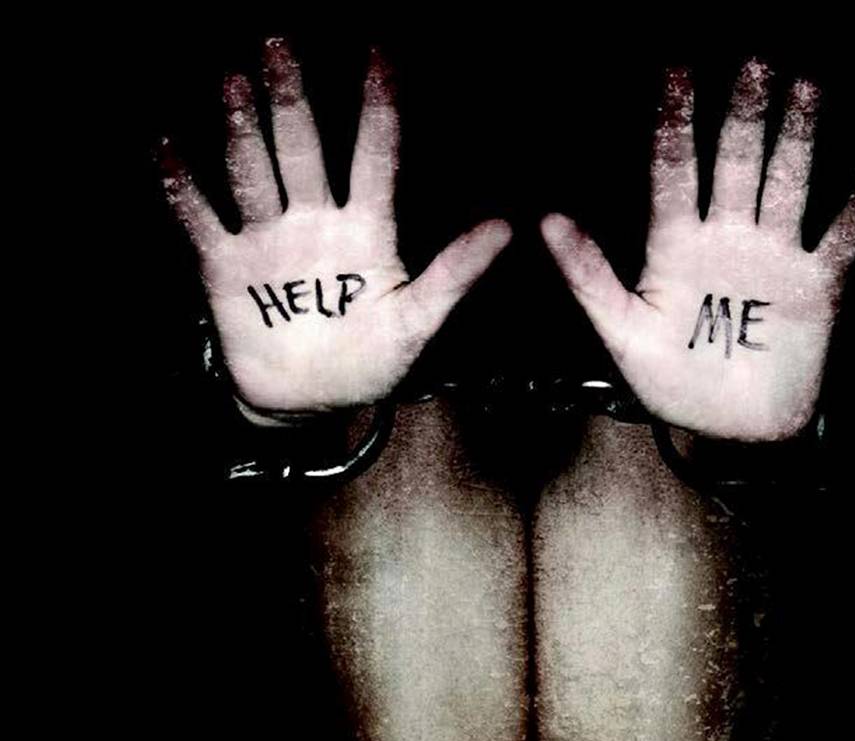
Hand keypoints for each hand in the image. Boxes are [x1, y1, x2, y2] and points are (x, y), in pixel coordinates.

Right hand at [160, 39, 510, 423]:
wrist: (309, 403)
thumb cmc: (370, 361)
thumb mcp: (418, 320)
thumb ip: (455, 273)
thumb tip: (507, 226)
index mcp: (366, 229)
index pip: (373, 157)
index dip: (377, 109)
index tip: (379, 57)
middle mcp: (315, 222)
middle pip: (303, 150)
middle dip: (292, 101)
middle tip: (280, 46)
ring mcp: (269, 241)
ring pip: (253, 174)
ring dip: (243, 131)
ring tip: (235, 85)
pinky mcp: (227, 267)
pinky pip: (201, 221)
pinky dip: (184, 189)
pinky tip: (168, 150)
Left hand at [541, 60, 854, 439]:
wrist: (730, 429)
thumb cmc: (671, 381)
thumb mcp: (620, 331)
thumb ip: (588, 276)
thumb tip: (547, 220)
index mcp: (675, 245)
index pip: (673, 172)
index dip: (674, 125)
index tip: (676, 75)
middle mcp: (726, 238)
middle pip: (735, 165)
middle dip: (742, 117)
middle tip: (753, 64)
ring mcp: (773, 257)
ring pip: (787, 186)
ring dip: (797, 141)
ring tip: (807, 90)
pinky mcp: (816, 286)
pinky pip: (841, 240)